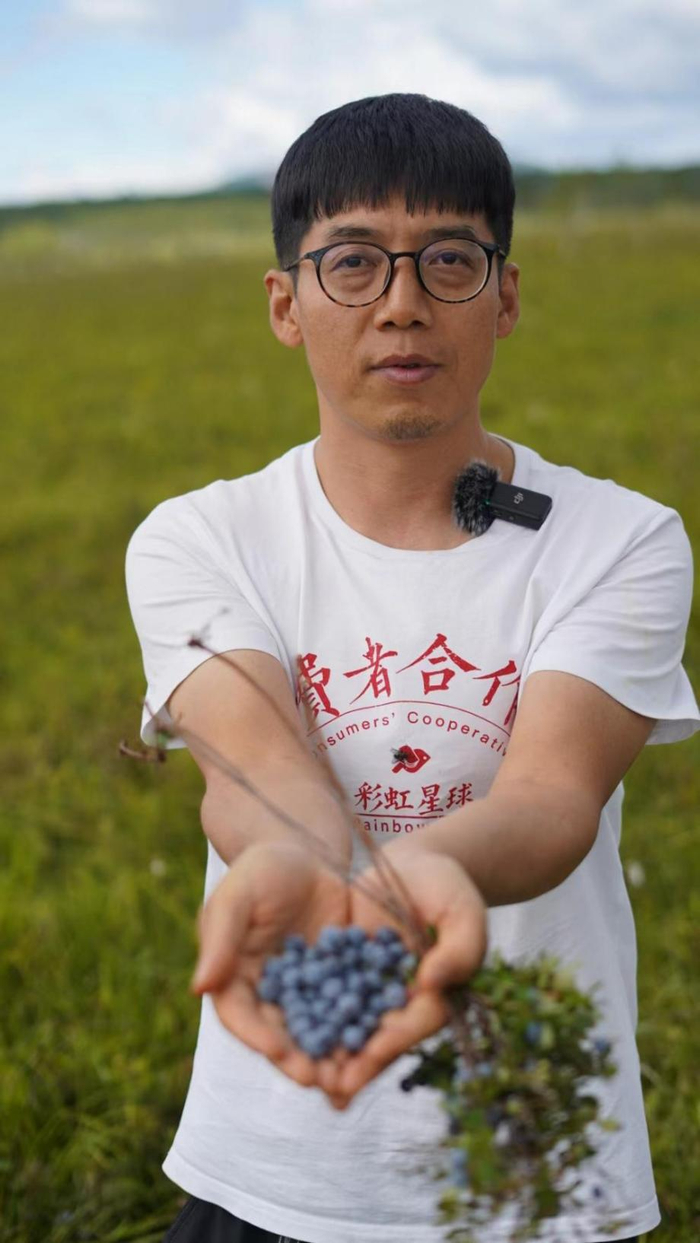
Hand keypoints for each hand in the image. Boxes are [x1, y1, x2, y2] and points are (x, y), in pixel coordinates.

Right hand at [190, 840, 353, 1097]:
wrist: (306, 851)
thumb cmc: (260, 869)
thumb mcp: (237, 896)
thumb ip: (221, 938)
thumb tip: (199, 988)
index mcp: (234, 979)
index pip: (241, 1016)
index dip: (258, 1038)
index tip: (279, 1054)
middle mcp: (268, 994)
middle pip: (280, 1034)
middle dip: (300, 1060)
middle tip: (322, 1081)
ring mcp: (305, 991)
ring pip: (317, 1030)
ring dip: (332, 1056)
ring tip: (353, 1076)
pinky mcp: (339, 981)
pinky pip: (350, 1008)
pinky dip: (362, 1028)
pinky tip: (380, 1042)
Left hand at [330, 845, 486, 1106]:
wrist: (412, 864)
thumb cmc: (446, 885)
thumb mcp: (462, 911)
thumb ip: (459, 948)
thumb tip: (432, 984)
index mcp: (436, 994)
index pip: (417, 1023)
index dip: (395, 1040)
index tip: (372, 1055)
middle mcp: (402, 1001)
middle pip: (381, 1038)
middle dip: (358, 1064)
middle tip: (333, 1087)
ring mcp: (370, 989)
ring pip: (350, 1027)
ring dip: (330, 1053)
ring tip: (306, 1076)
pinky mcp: (344, 973)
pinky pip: (324, 998)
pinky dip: (309, 1016)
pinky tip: (284, 1033)